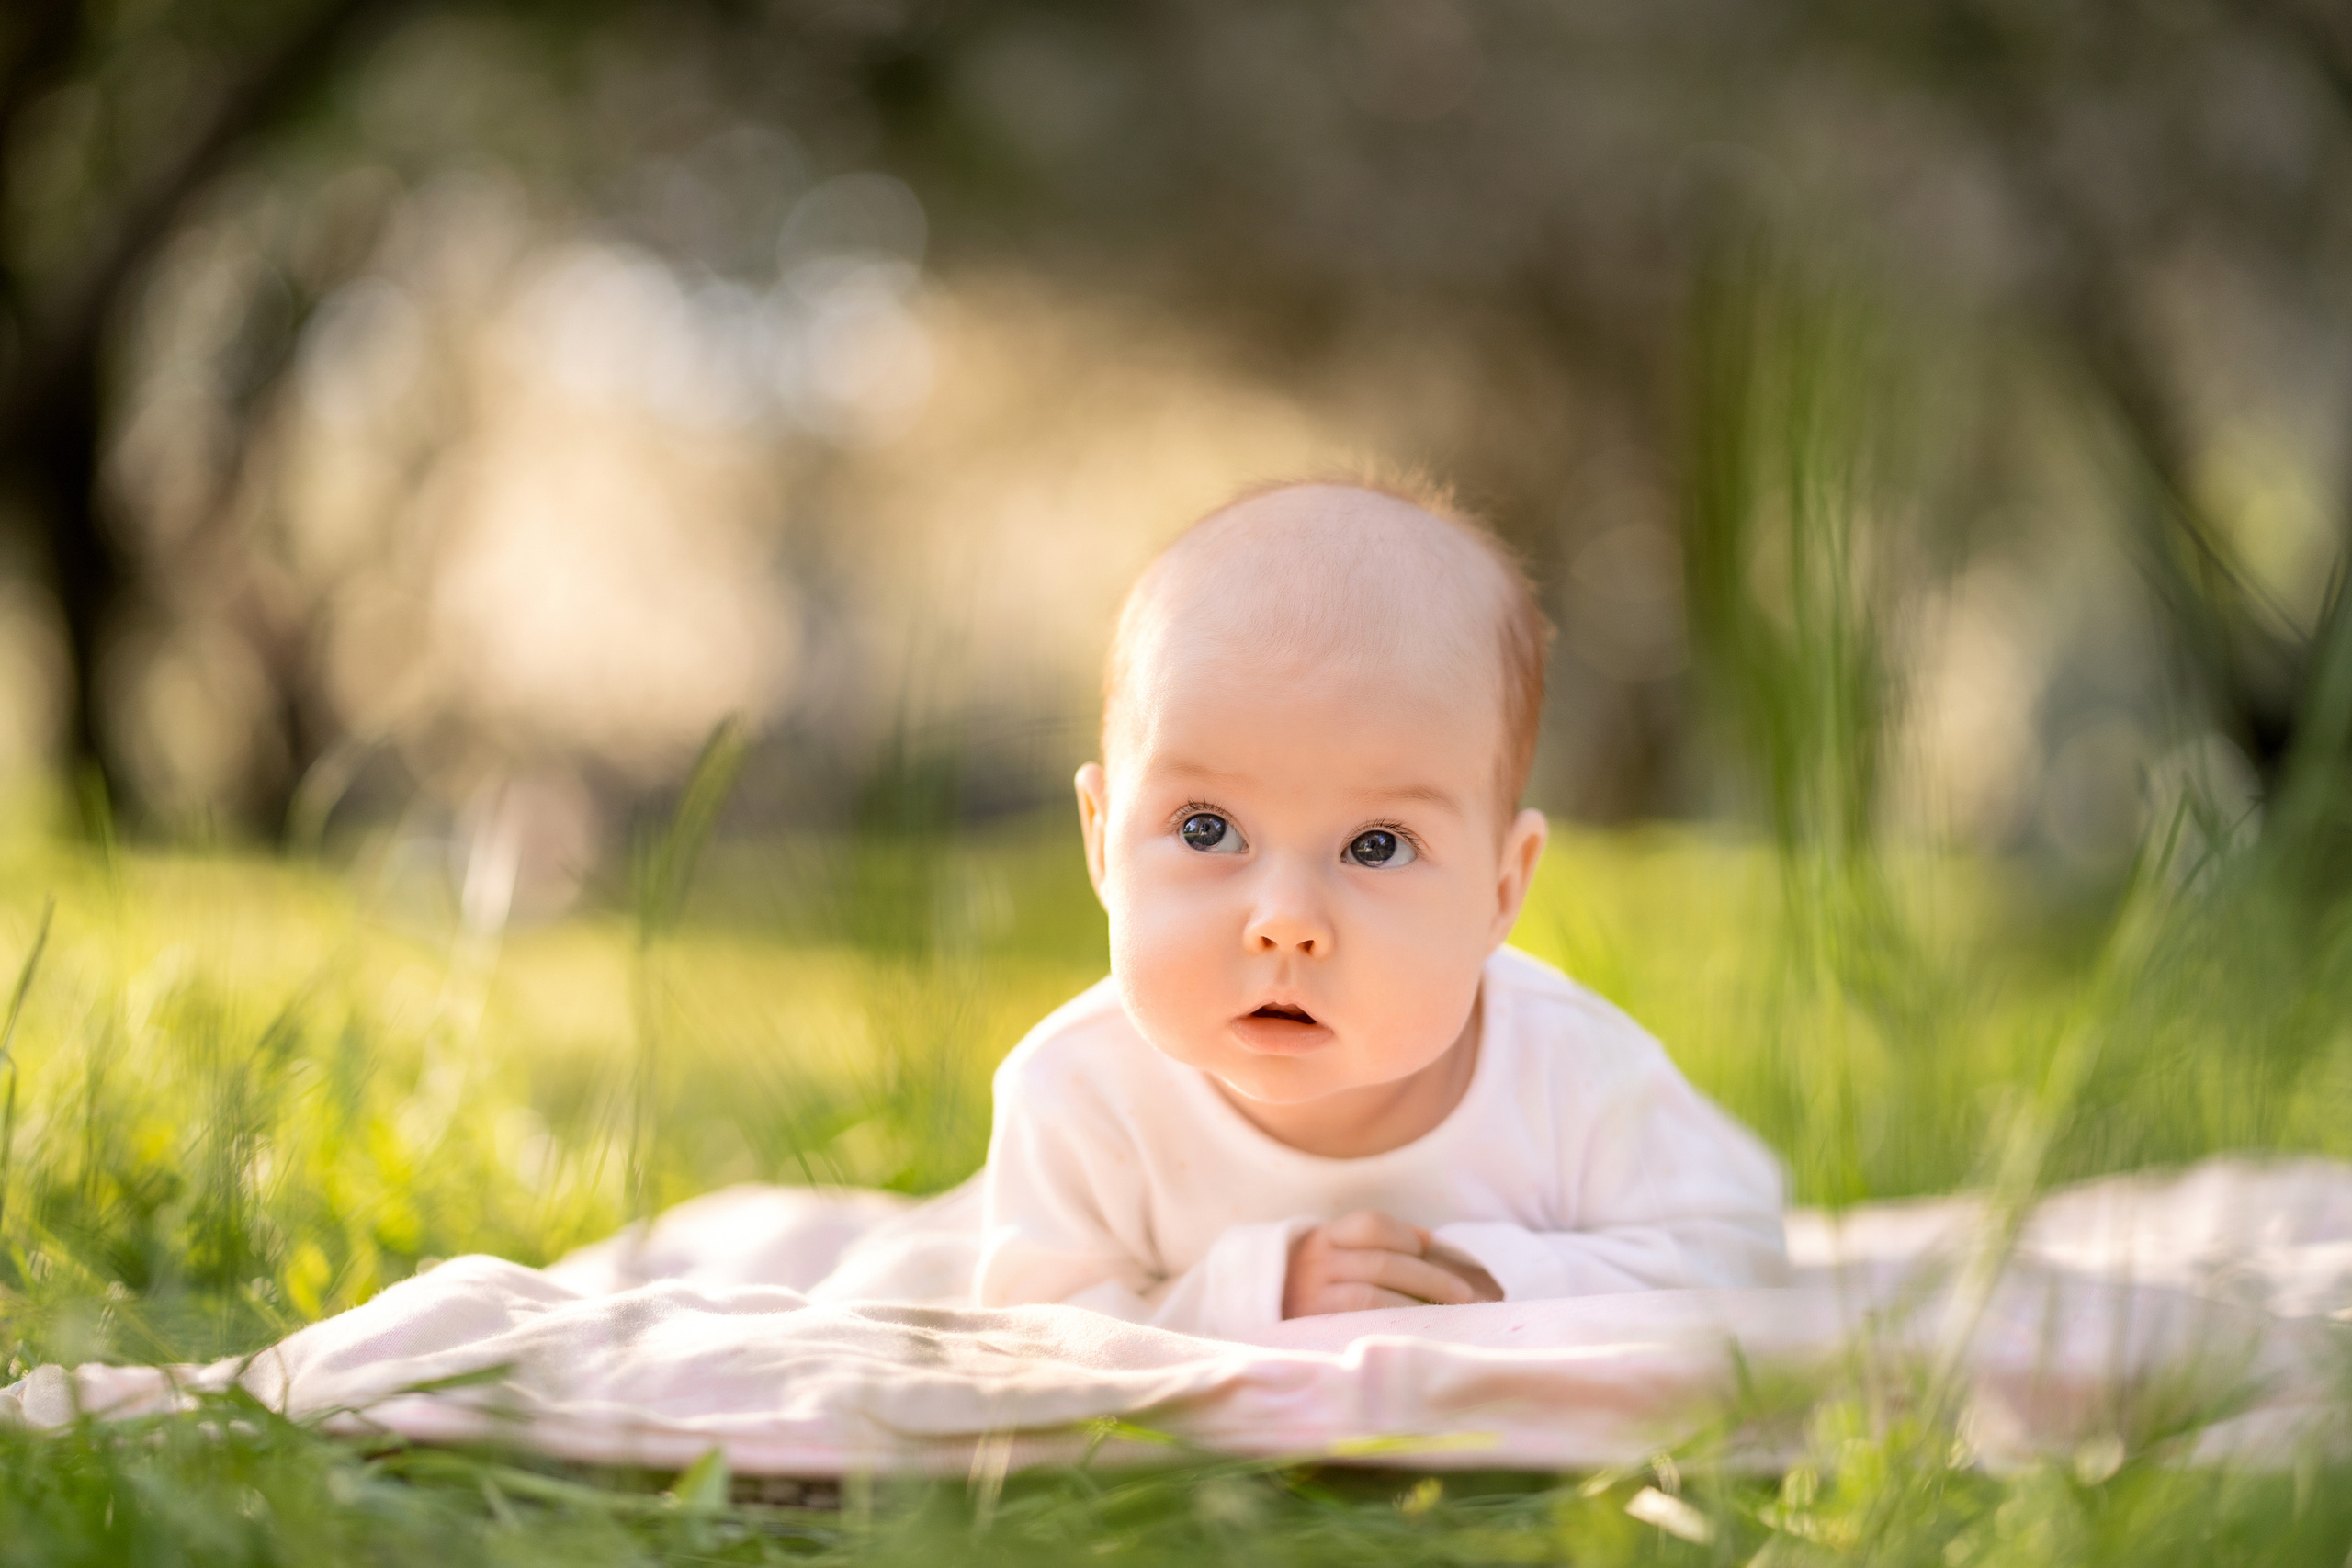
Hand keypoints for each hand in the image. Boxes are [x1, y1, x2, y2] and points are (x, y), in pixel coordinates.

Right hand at [1282, 1209, 1503, 1317]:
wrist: (1259, 1308)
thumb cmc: (1315, 1281)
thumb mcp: (1333, 1252)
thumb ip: (1375, 1243)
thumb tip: (1430, 1240)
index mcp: (1323, 1238)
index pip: (1368, 1225)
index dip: (1405, 1234)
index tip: (1429, 1246)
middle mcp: (1315, 1264)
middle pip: (1380, 1262)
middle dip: (1429, 1276)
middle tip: (1464, 1292)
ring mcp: (1312, 1298)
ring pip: (1372, 1296)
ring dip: (1417, 1303)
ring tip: (1448, 1312)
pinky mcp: (1314, 1329)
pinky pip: (1360, 1324)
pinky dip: (1394, 1324)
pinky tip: (1418, 1329)